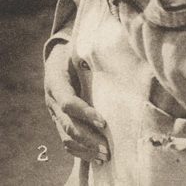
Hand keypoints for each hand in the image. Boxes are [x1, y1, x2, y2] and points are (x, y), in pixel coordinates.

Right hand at [45, 43, 109, 162]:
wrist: (55, 58)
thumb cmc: (72, 51)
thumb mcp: (77, 48)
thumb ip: (91, 52)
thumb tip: (116, 45)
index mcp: (56, 81)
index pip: (69, 102)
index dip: (85, 113)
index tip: (103, 122)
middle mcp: (52, 101)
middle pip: (68, 125)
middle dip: (89, 138)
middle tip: (107, 147)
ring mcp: (54, 114)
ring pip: (66, 138)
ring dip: (86, 149)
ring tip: (105, 155)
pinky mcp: (59, 122)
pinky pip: (66, 142)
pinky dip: (80, 152)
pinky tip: (96, 158)